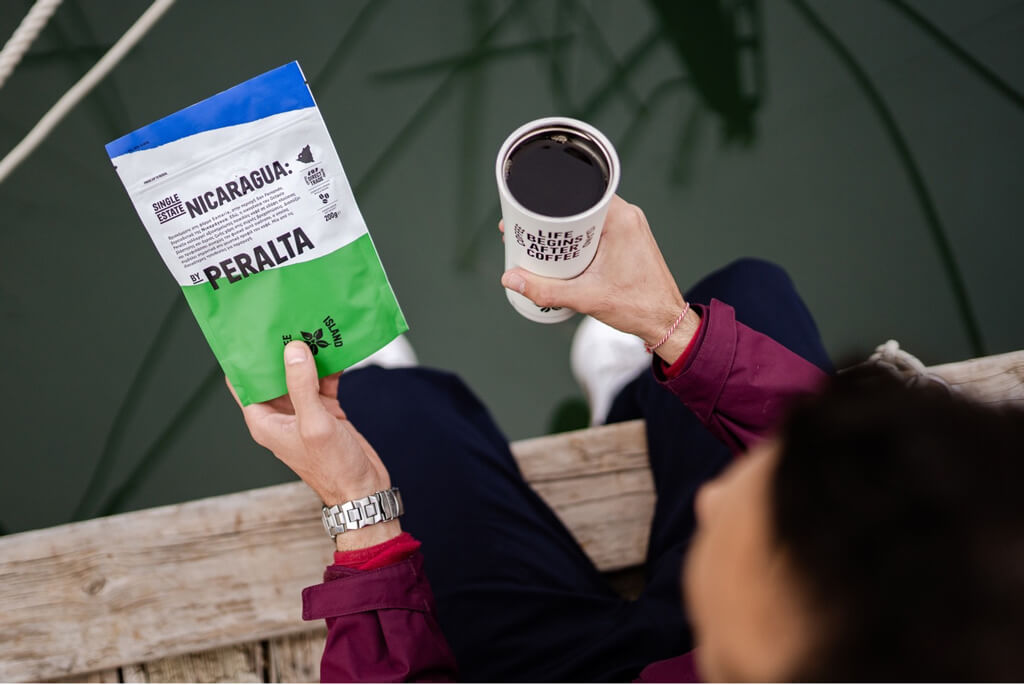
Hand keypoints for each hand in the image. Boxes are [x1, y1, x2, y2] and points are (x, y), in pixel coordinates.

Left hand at [228, 341, 399, 548]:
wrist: (364, 490)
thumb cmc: (334, 468)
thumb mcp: (314, 424)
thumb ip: (302, 386)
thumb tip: (293, 350)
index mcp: (264, 421)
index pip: (243, 381)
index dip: (244, 355)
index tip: (249, 327)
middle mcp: (281, 413)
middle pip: (273, 371)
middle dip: (279, 346)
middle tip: (286, 315)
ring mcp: (304, 410)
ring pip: (300, 372)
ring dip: (307, 351)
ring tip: (312, 322)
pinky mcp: (326, 409)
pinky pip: (323, 378)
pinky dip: (330, 363)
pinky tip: (337, 344)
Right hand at [500, 195, 699, 363]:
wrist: (665, 321)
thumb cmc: (638, 306)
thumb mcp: (585, 297)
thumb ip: (545, 290)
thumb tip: (511, 279)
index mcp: (620, 218)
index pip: (579, 194)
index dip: (550, 201)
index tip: (527, 211)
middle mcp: (628, 216)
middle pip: (580, 205)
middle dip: (552, 217)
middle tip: (526, 229)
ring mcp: (630, 226)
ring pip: (588, 218)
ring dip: (565, 228)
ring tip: (540, 241)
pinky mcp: (629, 238)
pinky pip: (597, 228)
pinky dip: (579, 237)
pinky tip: (563, 251)